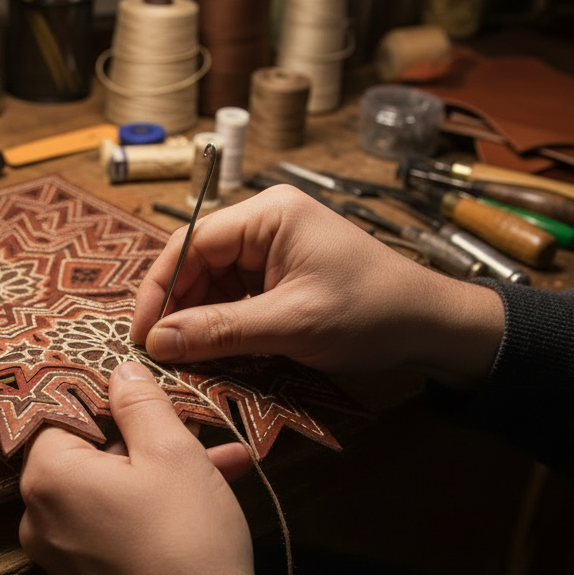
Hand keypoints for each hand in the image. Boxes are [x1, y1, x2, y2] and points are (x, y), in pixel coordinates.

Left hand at [19, 362, 264, 574]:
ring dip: (161, 468)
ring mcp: (59, 551)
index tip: (145, 386)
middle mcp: (38, 514)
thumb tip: (119, 369)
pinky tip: (211, 491)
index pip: (60, 409)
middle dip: (145, 434)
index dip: (106, 394)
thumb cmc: (185, 539)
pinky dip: (153, 503)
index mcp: (46, 476)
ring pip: (109, 486)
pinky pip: (114, 520)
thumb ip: (139, 401)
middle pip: (87, 449)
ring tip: (222, 458)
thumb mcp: (171, 452)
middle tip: (194, 424)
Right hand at [132, 184, 504, 389]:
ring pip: (212, 284)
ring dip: (196, 322)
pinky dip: (220, 326)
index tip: (142, 334)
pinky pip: (234, 298)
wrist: (431, 327)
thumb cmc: (371, 312)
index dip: (159, 289)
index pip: (190, 243)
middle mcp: (265, 223)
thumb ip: (220, 330)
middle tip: (157, 354)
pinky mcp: (280, 277)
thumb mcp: (291, 324)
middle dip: (175, 308)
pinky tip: (210, 354)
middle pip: (196, 263)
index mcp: (268, 214)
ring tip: (181, 360)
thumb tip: (157, 341)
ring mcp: (273, 250)